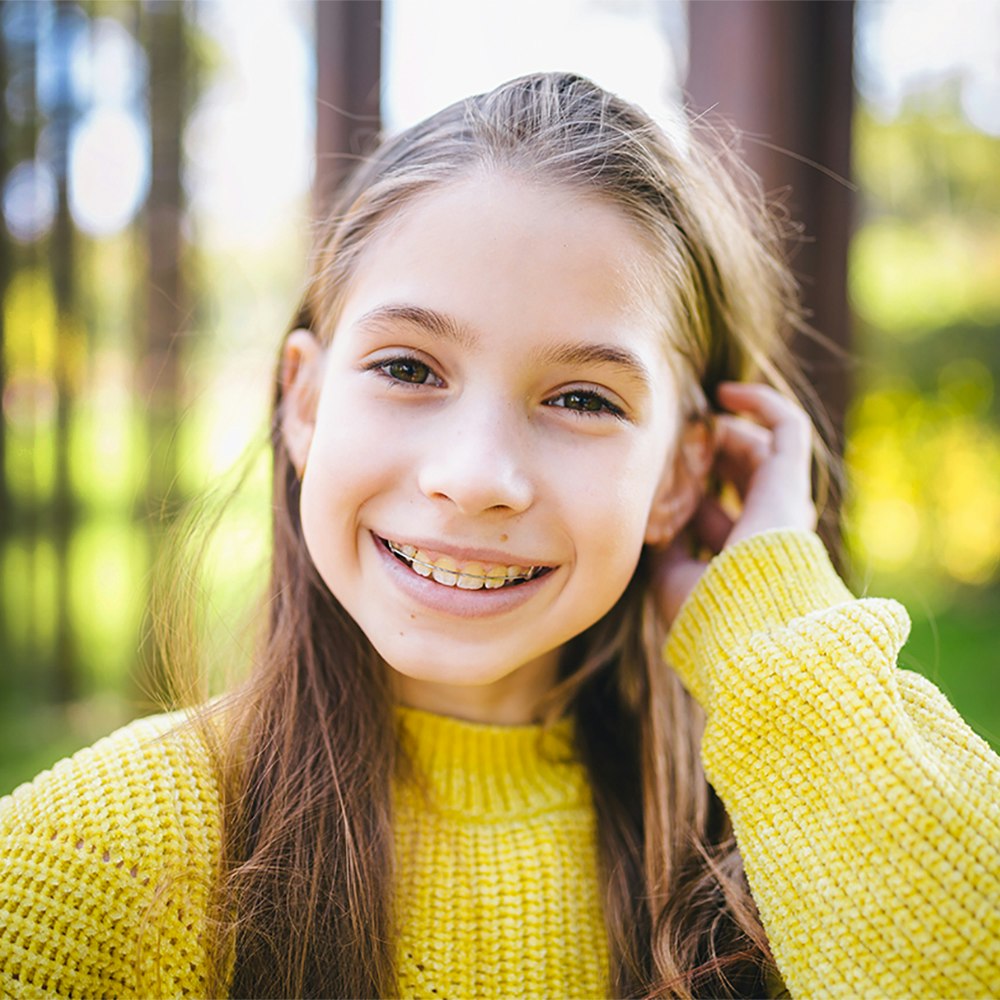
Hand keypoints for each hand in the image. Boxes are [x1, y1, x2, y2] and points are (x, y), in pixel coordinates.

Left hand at [654, 382, 816, 624]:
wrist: (745, 626)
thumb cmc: (706, 614)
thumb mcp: (673, 580)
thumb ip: (667, 550)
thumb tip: (653, 525)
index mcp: (737, 558)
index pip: (714, 513)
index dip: (683, 491)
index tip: (652, 476)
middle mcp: (766, 530)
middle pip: (738, 477)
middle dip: (704, 455)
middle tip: (672, 441)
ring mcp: (781, 504)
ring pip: (759, 450)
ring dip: (722, 430)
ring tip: (690, 420)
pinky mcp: (789, 480)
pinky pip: (787, 427)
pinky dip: (760, 404)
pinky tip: (725, 392)